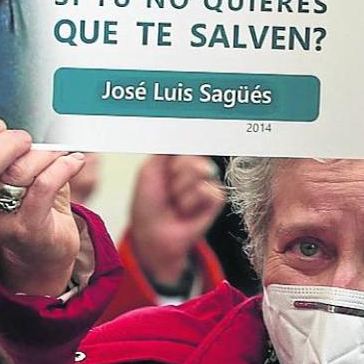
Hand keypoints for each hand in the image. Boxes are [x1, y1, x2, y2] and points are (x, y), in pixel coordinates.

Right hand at [0, 118, 86, 296]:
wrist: (45, 246)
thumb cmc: (26, 198)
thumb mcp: (7, 170)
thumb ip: (4, 148)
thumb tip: (27, 119)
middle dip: (7, 144)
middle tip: (26, 140)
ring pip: (17, 173)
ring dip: (43, 154)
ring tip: (56, 153)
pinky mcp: (27, 229)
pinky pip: (44, 187)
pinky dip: (63, 167)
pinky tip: (74, 161)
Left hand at [128, 155, 225, 286]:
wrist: (151, 232)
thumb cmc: (148, 203)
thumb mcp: (150, 170)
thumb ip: (165, 149)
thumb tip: (177, 131)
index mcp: (179, 158)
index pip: (188, 143)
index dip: (176, 157)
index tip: (167, 167)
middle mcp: (195, 168)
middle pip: (194, 157)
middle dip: (175, 175)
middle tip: (167, 190)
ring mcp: (207, 182)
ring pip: (201, 171)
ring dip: (180, 190)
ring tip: (175, 202)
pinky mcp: (216, 199)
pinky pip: (208, 190)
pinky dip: (191, 202)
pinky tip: (185, 211)